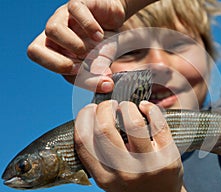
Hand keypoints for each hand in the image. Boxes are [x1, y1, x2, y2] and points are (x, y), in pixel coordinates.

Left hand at [27, 0, 156, 92]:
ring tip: (94, 48)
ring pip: (51, 29)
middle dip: (60, 64)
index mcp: (54, 49)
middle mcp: (54, 33)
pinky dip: (89, 26)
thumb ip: (99, 77)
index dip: (57, 67)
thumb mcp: (101, 65)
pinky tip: (100, 35)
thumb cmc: (103, 45)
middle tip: (82, 67)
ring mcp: (64, 16)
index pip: (39, 59)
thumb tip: (106, 85)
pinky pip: (75, 11)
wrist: (116, 23)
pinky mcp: (79, 4)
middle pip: (34, 49)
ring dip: (74, 45)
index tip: (80, 72)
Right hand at [74, 100, 188, 191]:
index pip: (84, 141)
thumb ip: (98, 154)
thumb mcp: (109, 176)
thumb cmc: (132, 184)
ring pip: (133, 123)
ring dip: (127, 107)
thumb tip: (92, 116)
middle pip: (104, 129)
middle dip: (104, 108)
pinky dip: (150, 108)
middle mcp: (125, 172)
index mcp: (104, 177)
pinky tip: (146, 107)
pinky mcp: (168, 156)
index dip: (83, 117)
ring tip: (126, 107)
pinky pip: (158, 123)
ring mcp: (149, 164)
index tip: (90, 110)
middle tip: (109, 105)